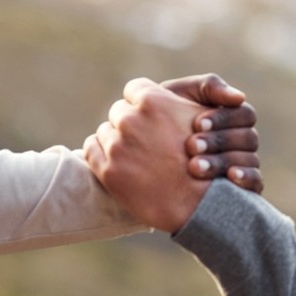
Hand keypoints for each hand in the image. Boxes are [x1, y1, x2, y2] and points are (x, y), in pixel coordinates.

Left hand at [85, 77, 209, 232]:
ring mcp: (117, 145)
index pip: (134, 90)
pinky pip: (91, 150)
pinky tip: (120, 164)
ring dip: (116, 140)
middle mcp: (131, 119)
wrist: (200, 205)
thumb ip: (175, 99)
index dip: (144, 103)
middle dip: (130, 123)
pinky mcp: (107, 170)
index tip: (152, 118)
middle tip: (147, 141)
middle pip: (119, 111)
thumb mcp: (200, 117)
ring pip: (104, 131)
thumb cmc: (205, 156)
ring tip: (137, 156)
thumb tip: (159, 91)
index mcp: (152, 100)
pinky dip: (101, 154)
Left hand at [160, 74, 262, 193]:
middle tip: (191, 146)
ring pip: (249, 160)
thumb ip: (208, 87)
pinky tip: (228, 178)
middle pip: (248, 138)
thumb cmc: (161, 115)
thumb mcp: (180, 95)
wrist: (143, 151)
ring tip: (195, 167)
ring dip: (222, 162)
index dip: (223, 118)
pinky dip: (245, 178)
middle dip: (219, 141)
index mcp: (233, 116)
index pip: (243, 114)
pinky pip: (256, 182)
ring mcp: (244, 163)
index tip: (197, 123)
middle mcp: (242, 140)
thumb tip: (239, 97)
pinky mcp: (243, 187)